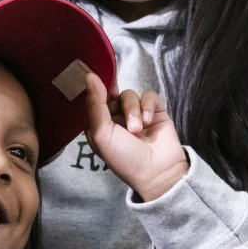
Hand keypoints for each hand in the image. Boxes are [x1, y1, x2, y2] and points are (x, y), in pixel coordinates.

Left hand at [83, 72, 188, 200]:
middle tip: (127, 122)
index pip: (94, 98)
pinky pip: (149, 96)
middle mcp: (116, 117)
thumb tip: (90, 75)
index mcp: (99, 123)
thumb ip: (95, 104)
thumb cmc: (124, 158)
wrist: (157, 173)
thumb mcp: (102, 134)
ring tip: (138, 130)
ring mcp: (136, 113)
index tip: (97, 76)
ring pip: (130, 95)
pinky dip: (148, 106)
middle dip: (121, 106)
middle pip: (113, 94)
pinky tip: (149, 122)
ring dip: (134, 111)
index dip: (96, 89)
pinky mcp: (155, 111)